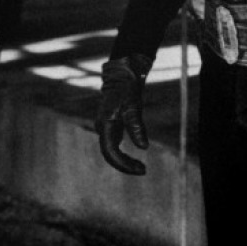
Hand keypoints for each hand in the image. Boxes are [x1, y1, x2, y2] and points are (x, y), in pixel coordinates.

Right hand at [96, 54, 152, 174]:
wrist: (122, 75)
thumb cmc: (127, 89)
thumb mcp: (133, 106)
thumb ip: (137, 126)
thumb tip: (144, 147)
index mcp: (105, 125)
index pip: (110, 152)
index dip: (123, 163)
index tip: (139, 169)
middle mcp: (102, 128)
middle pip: (110, 154)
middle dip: (125, 165)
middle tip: (143, 171)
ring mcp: (105, 127)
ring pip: (111, 151)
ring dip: (124, 161)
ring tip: (140, 168)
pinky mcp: (111, 126)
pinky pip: (114, 145)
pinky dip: (123, 154)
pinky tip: (133, 158)